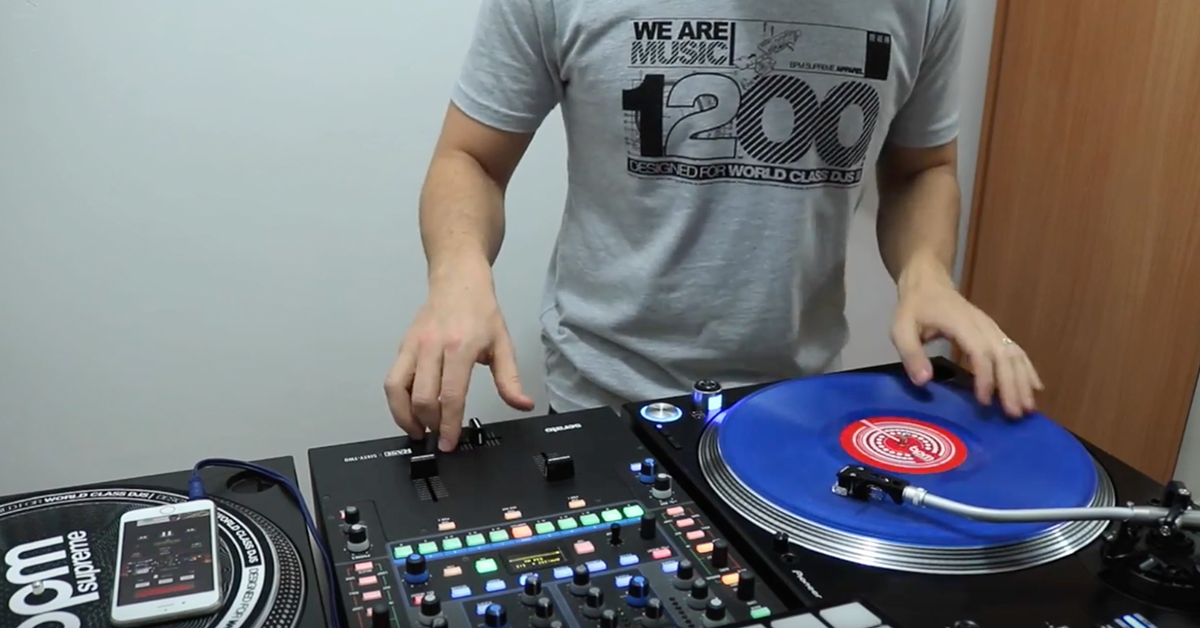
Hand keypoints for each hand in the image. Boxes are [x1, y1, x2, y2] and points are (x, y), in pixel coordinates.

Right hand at [383, 263, 534, 450]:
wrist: (457, 280)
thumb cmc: (481, 311)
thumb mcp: (503, 344)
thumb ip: (510, 379)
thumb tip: (522, 404)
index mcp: (460, 347)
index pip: (450, 395)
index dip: (448, 424)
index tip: (449, 442)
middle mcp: (432, 347)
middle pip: (422, 397)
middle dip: (429, 424)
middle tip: (437, 437)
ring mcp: (413, 346)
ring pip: (397, 389)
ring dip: (404, 417)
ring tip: (418, 431)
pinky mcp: (402, 346)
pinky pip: (391, 379)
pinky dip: (396, 401)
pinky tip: (408, 412)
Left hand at [890, 275, 1042, 416]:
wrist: (929, 284)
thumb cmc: (915, 309)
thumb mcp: (901, 329)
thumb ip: (911, 354)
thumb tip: (924, 381)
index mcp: (960, 324)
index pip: (980, 352)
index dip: (985, 377)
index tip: (984, 401)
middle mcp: (982, 325)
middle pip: (1004, 356)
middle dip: (1011, 386)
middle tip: (1014, 414)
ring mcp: (992, 328)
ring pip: (1014, 354)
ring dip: (1023, 381)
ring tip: (1028, 408)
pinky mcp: (995, 332)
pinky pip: (1016, 351)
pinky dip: (1027, 369)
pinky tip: (1035, 387)